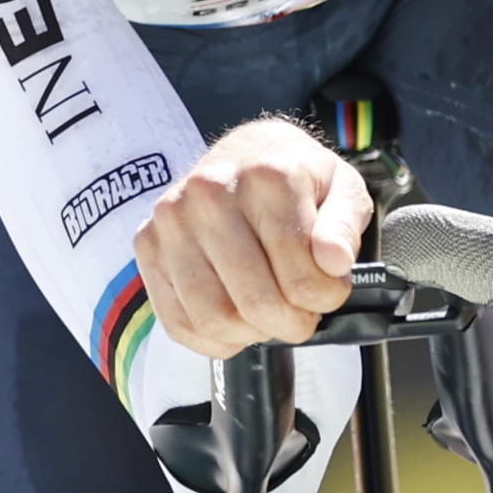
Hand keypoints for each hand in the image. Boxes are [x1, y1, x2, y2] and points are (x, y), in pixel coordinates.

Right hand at [133, 117, 372, 357]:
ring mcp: (172, 220)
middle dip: (291, 323)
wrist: (243, 153)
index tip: (329, 290)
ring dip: (252, 334)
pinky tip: (237, 322)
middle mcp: (210, 194)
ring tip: (269, 315)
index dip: (326, 299)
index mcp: (266, 178)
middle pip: (256, 303)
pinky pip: (178, 322)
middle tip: (302, 312)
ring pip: (214, 318)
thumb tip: (334, 261)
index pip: (301, 278)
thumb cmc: (295, 178)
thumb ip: (344, 226)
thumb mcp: (342, 188)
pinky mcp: (148, 243)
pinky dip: (213, 340)